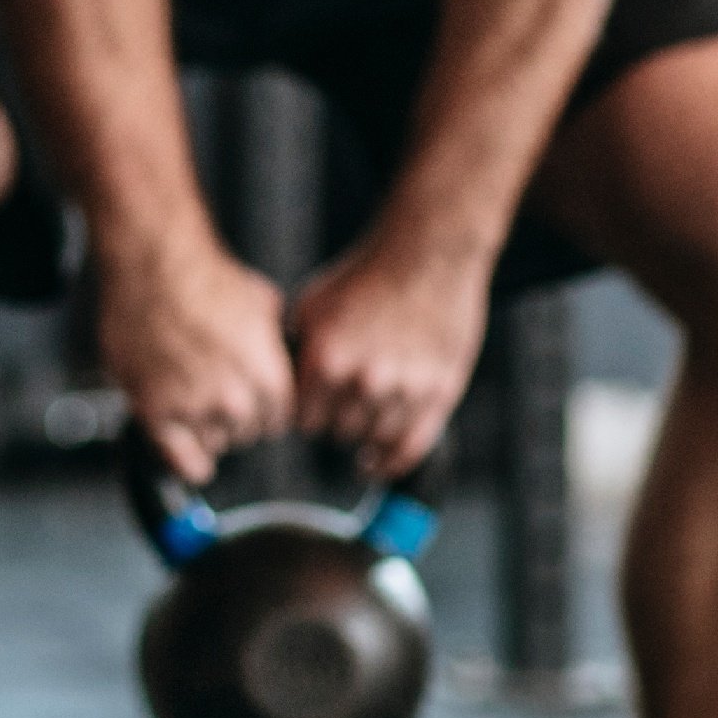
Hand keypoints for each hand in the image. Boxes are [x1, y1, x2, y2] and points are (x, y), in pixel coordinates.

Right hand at [95, 228, 292, 483]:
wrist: (152, 264)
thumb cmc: (203, 275)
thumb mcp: (261, 303)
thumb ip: (271, 341)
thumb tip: (277, 350)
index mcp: (268, 375)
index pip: (279, 419)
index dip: (265, 408)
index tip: (252, 401)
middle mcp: (235, 398)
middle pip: (246, 433)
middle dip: (235, 416)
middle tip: (214, 391)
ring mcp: (192, 407)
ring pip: (214, 444)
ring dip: (207, 430)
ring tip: (194, 403)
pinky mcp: (154, 411)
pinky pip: (179, 459)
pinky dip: (189, 464)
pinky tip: (194, 460)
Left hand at [285, 227, 492, 482]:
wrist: (426, 252)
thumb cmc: (366, 273)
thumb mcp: (312, 305)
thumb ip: (296, 348)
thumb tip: (277, 378)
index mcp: (325, 361)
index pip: (302, 421)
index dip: (304, 416)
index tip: (310, 412)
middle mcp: (363, 382)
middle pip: (337, 434)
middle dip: (334, 425)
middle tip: (339, 413)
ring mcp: (404, 391)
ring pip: (374, 441)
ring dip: (365, 440)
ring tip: (360, 437)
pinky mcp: (439, 393)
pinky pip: (412, 446)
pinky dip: (394, 463)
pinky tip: (381, 464)